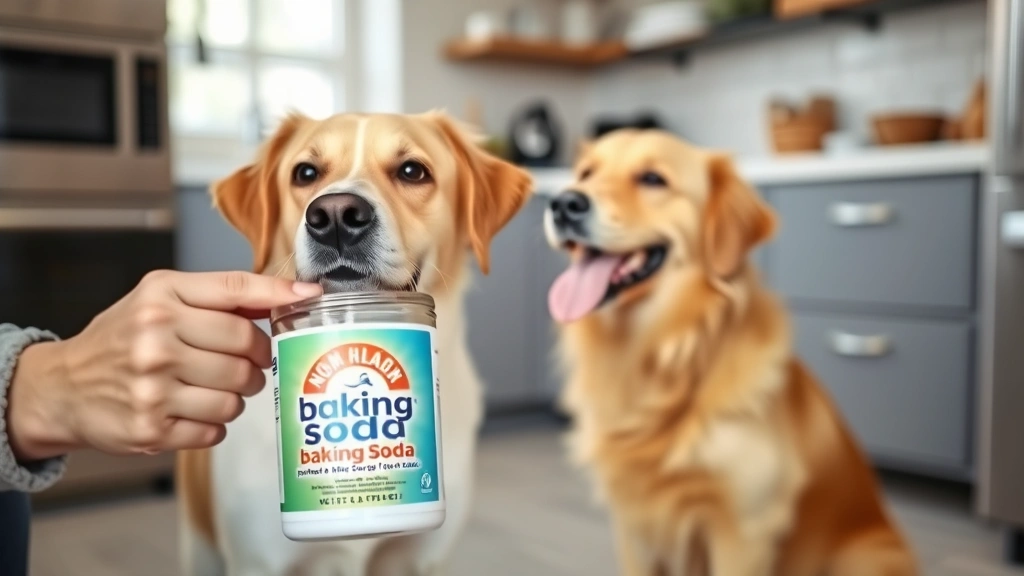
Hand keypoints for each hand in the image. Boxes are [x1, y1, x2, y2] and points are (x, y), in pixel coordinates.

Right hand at [7, 270, 321, 460]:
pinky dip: (214, 425)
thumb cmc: (121, 339)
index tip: (309, 295)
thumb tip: (288, 292)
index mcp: (162, 299)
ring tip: (214, 387)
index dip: (278, 296)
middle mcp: (156, 339)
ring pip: (236, 397)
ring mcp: (153, 388)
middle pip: (246, 351)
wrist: (63, 387)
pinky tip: (192, 410)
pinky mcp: (152, 429)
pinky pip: (215, 431)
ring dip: (236, 396)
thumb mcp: (160, 298)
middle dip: (256, 361)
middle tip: (245, 363)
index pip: (237, 294)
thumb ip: (220, 295)